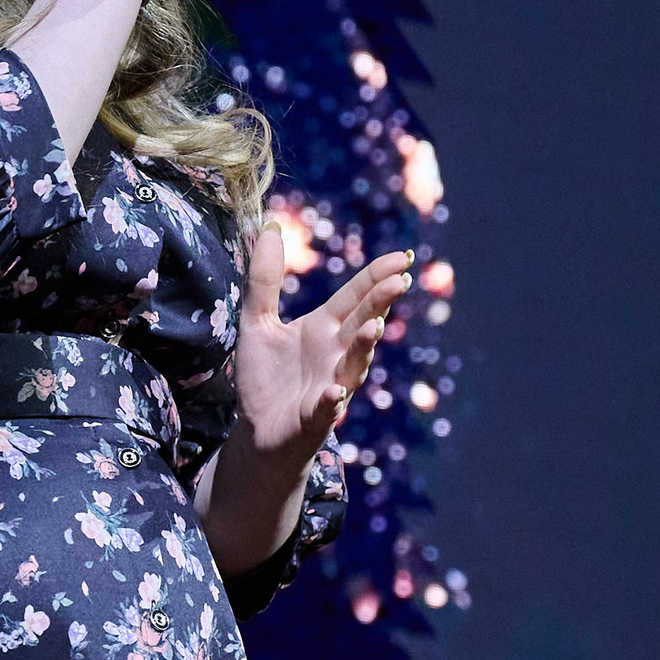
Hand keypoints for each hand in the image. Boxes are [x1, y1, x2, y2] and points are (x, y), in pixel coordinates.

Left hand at [234, 227, 413, 476]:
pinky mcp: (315, 418)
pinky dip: (330, 400)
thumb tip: (270, 228)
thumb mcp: (257, 322)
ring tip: (371, 327)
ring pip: (354, 364)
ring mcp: (331, 386)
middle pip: (363, 323)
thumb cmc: (265, 378)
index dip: (376, 276)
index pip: (355, 297)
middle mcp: (335, 354)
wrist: (257, 432)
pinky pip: (326, 408)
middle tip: (399, 280)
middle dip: (380, 303)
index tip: (402, 257)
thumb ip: (265, 279)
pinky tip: (333, 391)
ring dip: (363, 347)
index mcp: (325, 328)